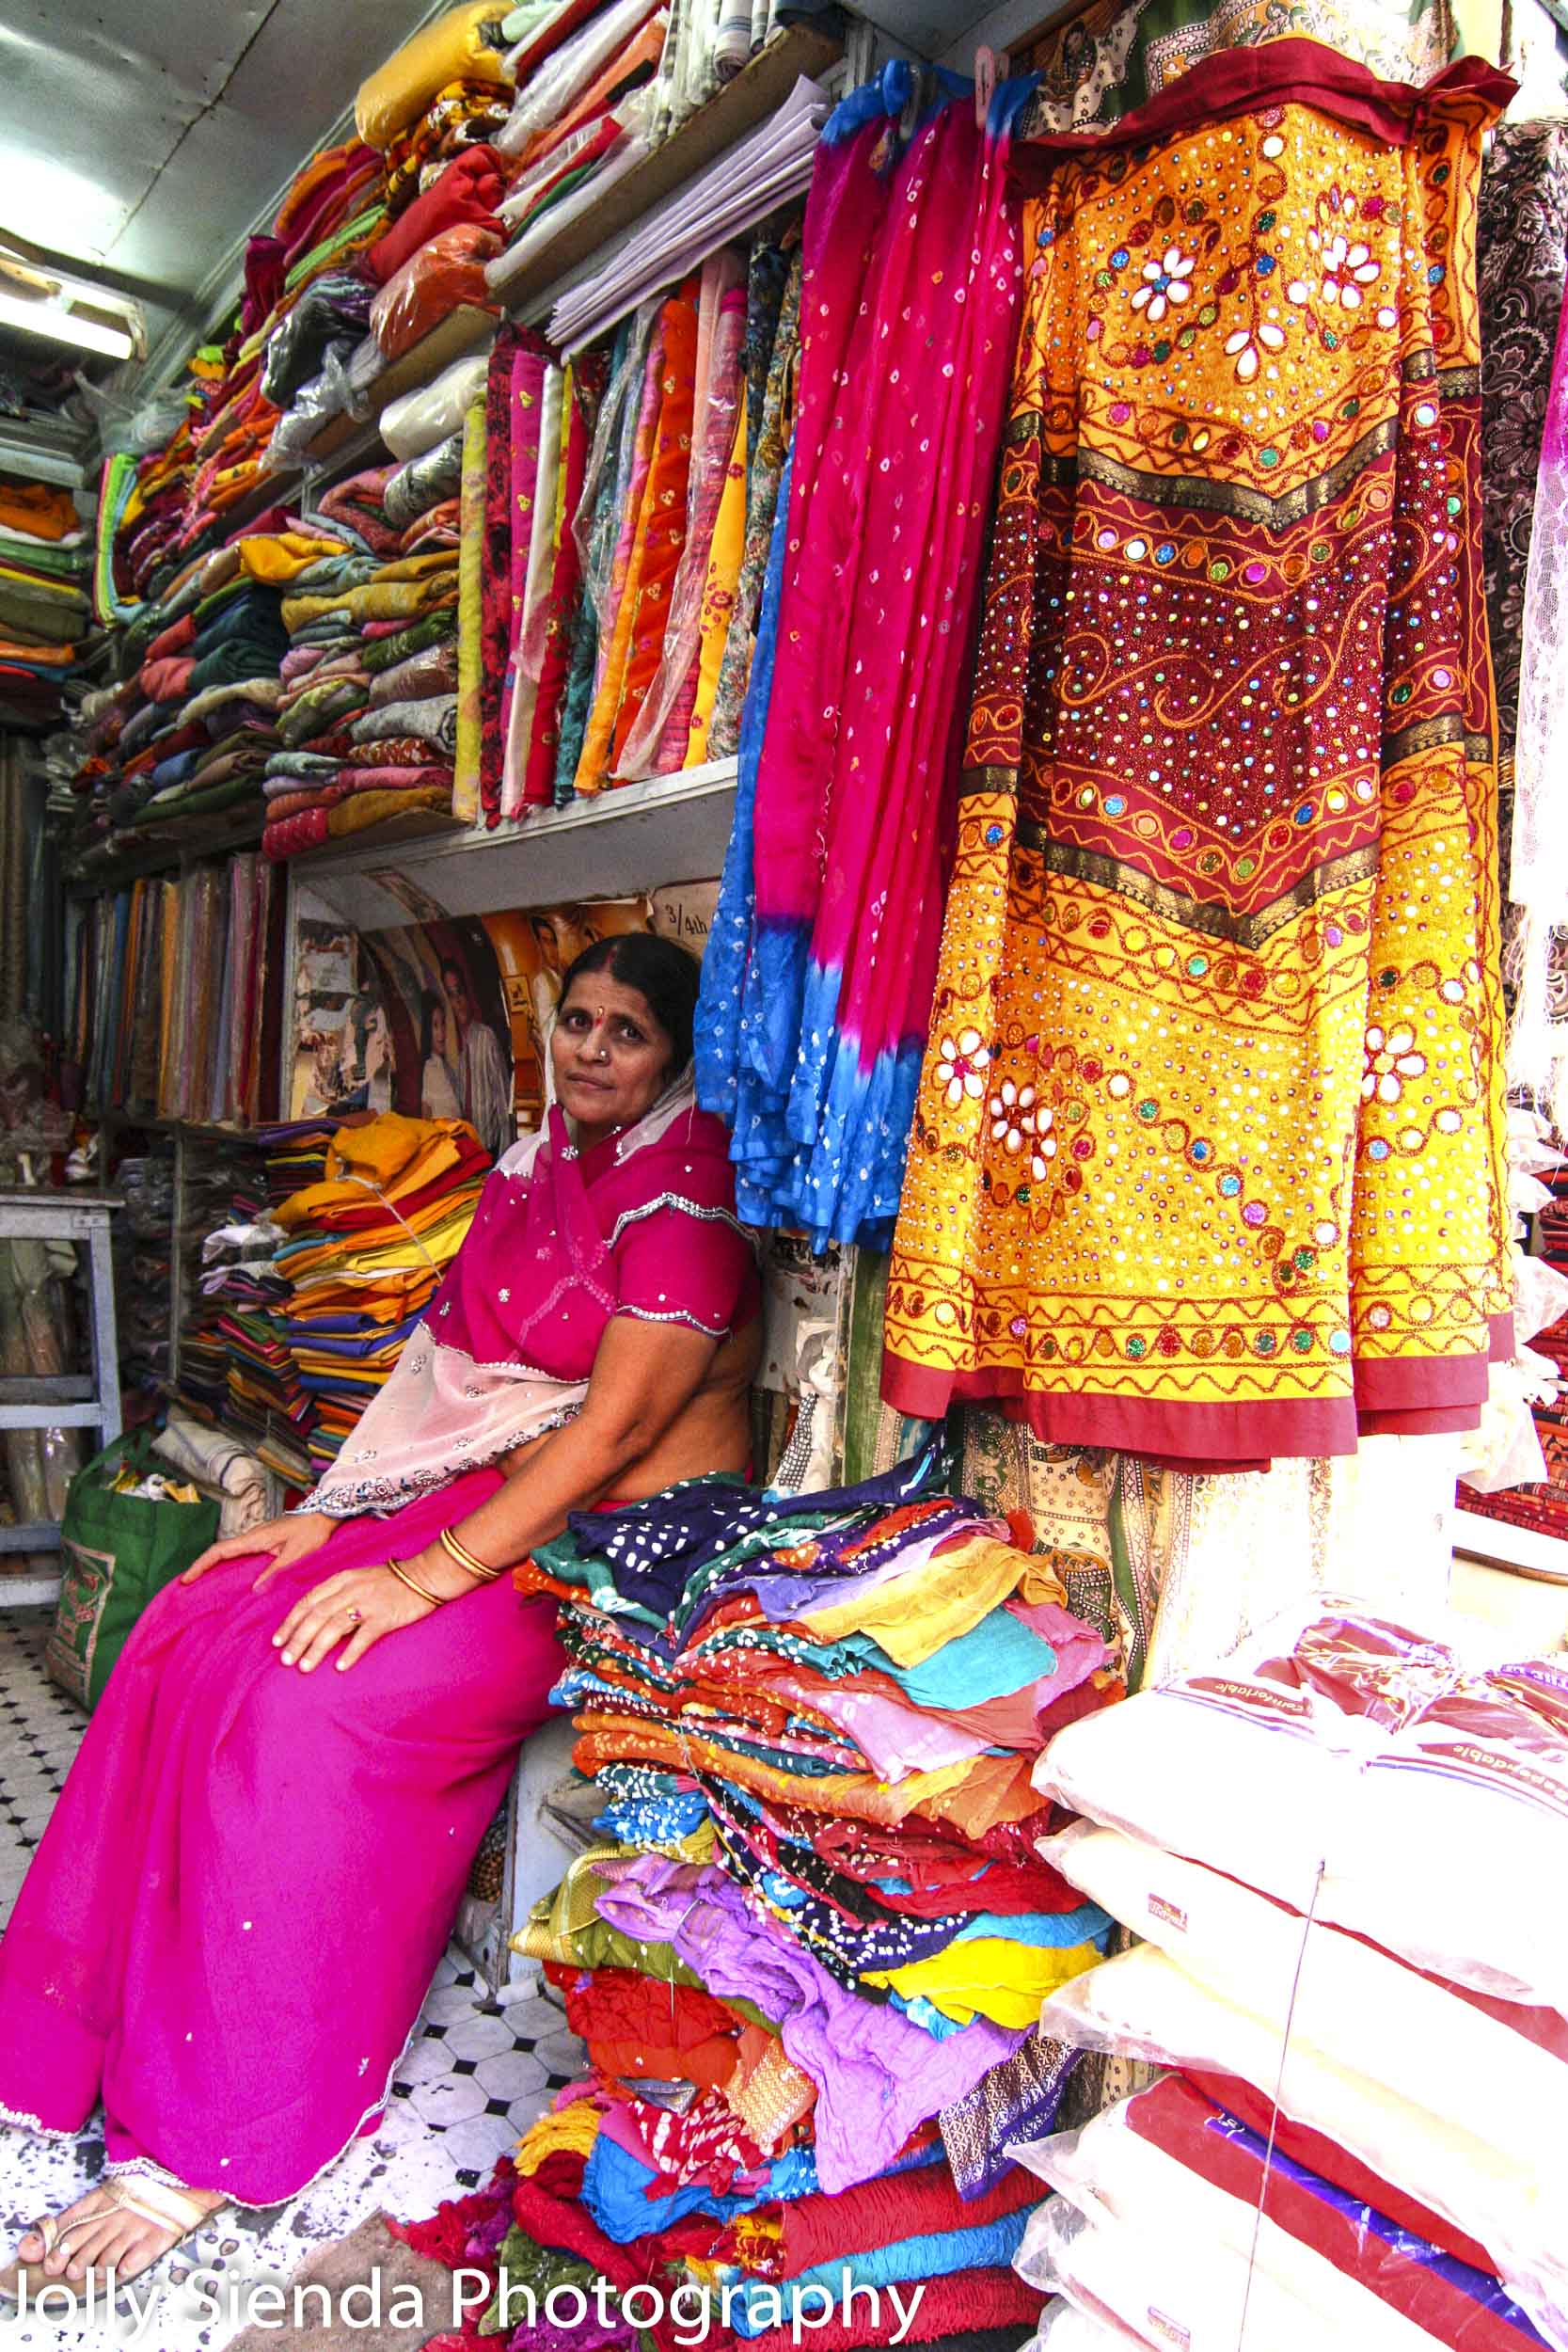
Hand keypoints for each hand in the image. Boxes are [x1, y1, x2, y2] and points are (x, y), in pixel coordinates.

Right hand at [181, 1510, 338, 1587]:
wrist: (324, 1514)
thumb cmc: (311, 1532)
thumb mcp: (296, 1554)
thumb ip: (276, 1571)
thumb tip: (254, 1591)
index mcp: (255, 1538)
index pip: (220, 1551)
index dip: (201, 1564)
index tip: (187, 1579)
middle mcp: (252, 1537)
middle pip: (219, 1552)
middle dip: (201, 1567)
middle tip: (186, 1586)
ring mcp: (257, 1539)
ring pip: (229, 1553)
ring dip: (213, 1566)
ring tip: (201, 1584)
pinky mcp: (265, 1542)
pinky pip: (240, 1554)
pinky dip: (228, 1564)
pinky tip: (229, 1578)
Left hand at [272, 1563, 437, 1673]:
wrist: (424, 1575)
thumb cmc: (390, 1580)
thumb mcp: (358, 1579)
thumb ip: (337, 1594)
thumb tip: (314, 1619)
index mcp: (341, 1580)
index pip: (308, 1602)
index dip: (290, 1622)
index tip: (277, 1641)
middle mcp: (350, 1590)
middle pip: (316, 1616)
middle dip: (298, 1639)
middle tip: (286, 1660)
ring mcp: (368, 1603)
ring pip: (334, 1627)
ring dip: (316, 1649)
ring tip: (304, 1667)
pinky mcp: (385, 1617)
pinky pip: (363, 1637)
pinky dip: (350, 1652)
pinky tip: (340, 1667)